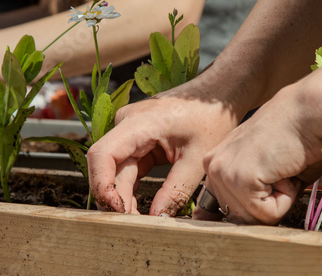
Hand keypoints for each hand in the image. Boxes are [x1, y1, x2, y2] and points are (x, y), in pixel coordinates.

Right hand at [87, 87, 237, 215]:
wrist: (219, 96)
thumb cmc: (211, 117)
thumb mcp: (197, 158)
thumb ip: (175, 191)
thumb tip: (156, 219)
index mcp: (139, 122)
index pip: (102, 155)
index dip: (102, 186)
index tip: (118, 211)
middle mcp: (127, 124)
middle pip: (108, 167)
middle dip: (117, 198)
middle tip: (133, 225)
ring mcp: (130, 131)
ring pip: (116, 170)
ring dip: (123, 196)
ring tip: (138, 220)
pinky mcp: (137, 139)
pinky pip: (128, 167)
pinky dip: (131, 187)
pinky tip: (139, 206)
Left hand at [193, 85, 321, 224]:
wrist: (308, 111)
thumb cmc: (295, 137)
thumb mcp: (263, 169)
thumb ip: (249, 194)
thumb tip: (237, 225)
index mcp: (215, 163)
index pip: (216, 209)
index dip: (241, 213)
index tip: (257, 205)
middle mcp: (212, 167)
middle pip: (238, 218)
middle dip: (267, 204)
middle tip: (280, 172)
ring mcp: (223, 172)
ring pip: (254, 219)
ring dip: (279, 200)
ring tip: (283, 168)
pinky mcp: (239, 178)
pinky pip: (267, 213)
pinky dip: (286, 198)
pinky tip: (285, 170)